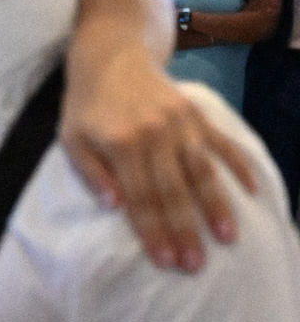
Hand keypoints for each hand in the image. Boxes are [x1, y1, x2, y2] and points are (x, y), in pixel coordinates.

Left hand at [60, 56, 253, 271]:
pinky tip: (250, 193)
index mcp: (122, 144)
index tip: (165, 260)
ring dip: (216, 206)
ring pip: (203, 171)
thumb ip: (91, 173)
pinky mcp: (198, 114)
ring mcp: (182, 123)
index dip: (153, 231)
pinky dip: (238, 167)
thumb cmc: (86, 107)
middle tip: (195, 264)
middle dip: (185, 230)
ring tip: (227, 238)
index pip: (140, 197)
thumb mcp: (71, 139)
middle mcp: (156, 135)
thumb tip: (115, 205)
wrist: (112, 56)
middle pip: (174, 191)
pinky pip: (223, 143)